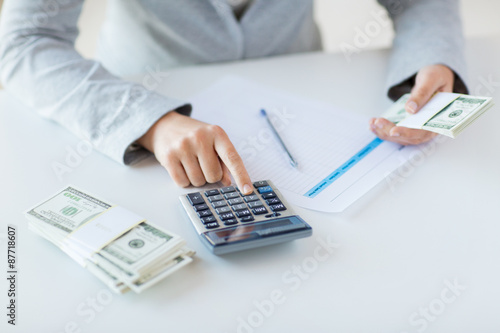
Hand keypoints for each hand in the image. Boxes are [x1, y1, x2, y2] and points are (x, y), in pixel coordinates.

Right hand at [138, 111, 252, 193]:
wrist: (165, 125)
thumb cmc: (194, 135)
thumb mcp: (212, 141)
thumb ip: (223, 160)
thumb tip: (227, 182)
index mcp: (216, 133)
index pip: (232, 158)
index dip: (241, 176)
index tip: (247, 190)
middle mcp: (200, 138)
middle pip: (213, 175)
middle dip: (210, 175)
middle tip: (203, 163)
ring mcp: (183, 147)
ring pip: (198, 181)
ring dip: (197, 178)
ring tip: (191, 163)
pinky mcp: (168, 156)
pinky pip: (182, 182)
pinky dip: (184, 180)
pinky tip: (181, 166)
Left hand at [370, 64, 454, 144]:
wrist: (434, 77)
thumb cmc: (436, 77)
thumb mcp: (431, 79)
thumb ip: (422, 93)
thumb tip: (410, 109)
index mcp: (441, 118)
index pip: (425, 131)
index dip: (408, 133)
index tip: (393, 131)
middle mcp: (430, 126)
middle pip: (410, 137)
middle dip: (391, 132)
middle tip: (378, 123)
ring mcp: (419, 127)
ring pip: (401, 137)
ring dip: (385, 132)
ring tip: (372, 123)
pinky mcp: (409, 125)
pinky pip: (397, 132)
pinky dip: (384, 130)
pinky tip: (373, 125)